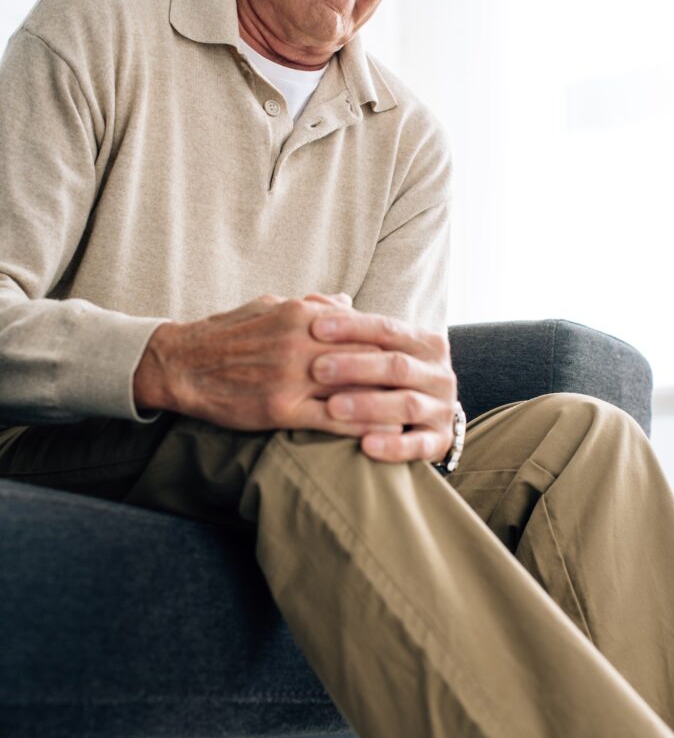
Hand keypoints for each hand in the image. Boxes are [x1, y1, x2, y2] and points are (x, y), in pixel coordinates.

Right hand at [133, 293, 402, 436]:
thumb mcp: (270, 305)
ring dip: (388, 403)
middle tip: (428, 386)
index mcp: (302, 314)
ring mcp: (291, 377)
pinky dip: (361, 427)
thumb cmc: (228, 333)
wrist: (182, 364)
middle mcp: (301, 342)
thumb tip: (348, 302)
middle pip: (367, 357)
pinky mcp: (280, 409)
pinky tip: (382, 434)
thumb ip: (313, 304)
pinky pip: (331, 419)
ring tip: (416, 413)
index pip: (363, 326)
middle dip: (399, 373)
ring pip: (354, 389)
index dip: (394, 342)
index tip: (416, 353)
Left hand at [310, 310, 456, 463]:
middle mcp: (439, 372)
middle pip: (396, 365)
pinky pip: (418, 445)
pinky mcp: (439, 441)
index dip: (352, 328)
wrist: (429, 419)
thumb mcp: (376, 349)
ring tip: (332, 407)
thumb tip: (311, 301)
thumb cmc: (390, 377)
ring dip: (368, 405)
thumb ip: (347, 326)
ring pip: (406, 404)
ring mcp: (441, 408)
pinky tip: (365, 445)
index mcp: (425, 342)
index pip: (387, 328)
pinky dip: (393, 445)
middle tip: (316, 369)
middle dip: (355, 366)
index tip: (315, 328)